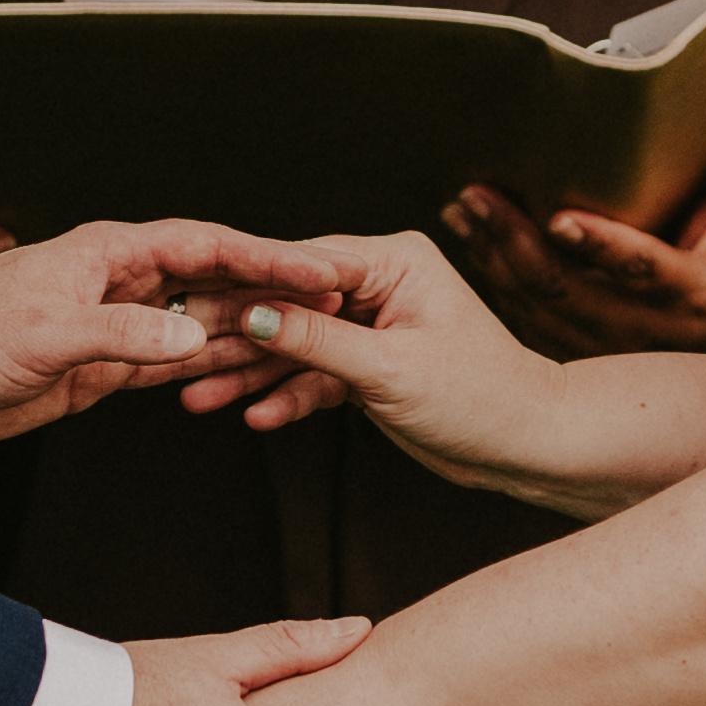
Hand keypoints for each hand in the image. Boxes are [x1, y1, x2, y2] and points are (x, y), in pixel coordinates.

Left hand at [0, 217, 370, 449]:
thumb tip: (196, 333)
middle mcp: (124, 278)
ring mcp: (120, 320)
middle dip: (277, 292)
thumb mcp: (47, 334)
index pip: (209, 245)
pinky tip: (250, 373)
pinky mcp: (108, 362)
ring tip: (312, 339)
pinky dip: (212, 366)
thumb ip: (123, 333)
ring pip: (203, 320)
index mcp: (112, 250)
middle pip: (217, 279)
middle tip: (337, 309)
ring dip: (252, 330)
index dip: (269, 255)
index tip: (322, 270)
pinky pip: (175, 360)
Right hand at [201, 233, 576, 485]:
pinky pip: (316, 373)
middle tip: (179, 358)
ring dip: (252, 373)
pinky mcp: (369, 363)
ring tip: (197, 397)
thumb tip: (252, 312)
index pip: (302, 264)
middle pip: (289, 302)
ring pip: (297, 343)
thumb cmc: (479, 396)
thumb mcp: (389, 368)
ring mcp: (372, 323)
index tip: (190, 303)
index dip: (244, 286)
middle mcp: (380, 283)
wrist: (526, 445)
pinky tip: (253, 416)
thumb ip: (317, 338)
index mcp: (393, 260)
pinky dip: (287, 395)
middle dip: (237, 337)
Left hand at [438, 95, 705, 356]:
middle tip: (475, 194)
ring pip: (537, 306)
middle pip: (567, 287)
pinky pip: (526, 322)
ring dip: (494, 257)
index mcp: (689, 293)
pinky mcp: (580, 353)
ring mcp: (606, 348)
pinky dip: (494, 283)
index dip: (601, 245)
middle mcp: (642, 329)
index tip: (560, 217)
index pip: (641, 267)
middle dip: (515, 239)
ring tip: (462, 210)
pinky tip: (470, 244)